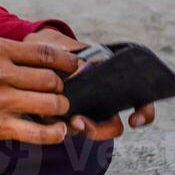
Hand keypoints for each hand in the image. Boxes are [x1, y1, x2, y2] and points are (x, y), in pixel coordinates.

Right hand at [0, 36, 78, 145]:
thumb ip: (14, 55)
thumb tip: (50, 60)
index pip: (45, 53)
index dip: (68, 62)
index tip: (78, 67)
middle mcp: (0, 71)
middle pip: (51, 79)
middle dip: (63, 88)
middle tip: (63, 92)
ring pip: (49, 103)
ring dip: (60, 109)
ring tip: (59, 110)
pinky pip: (37, 131)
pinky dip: (55, 133)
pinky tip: (59, 131)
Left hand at [23, 29, 156, 139]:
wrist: (30, 51)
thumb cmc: (52, 45)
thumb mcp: (61, 44)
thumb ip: (72, 52)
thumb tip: (85, 68)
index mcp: (108, 77)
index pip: (139, 99)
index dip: (144, 112)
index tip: (134, 120)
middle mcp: (100, 98)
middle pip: (114, 125)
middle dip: (102, 129)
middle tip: (82, 122)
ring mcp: (84, 110)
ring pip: (92, 130)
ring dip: (83, 130)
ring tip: (70, 121)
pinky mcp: (63, 118)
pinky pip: (67, 130)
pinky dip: (61, 127)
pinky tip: (50, 118)